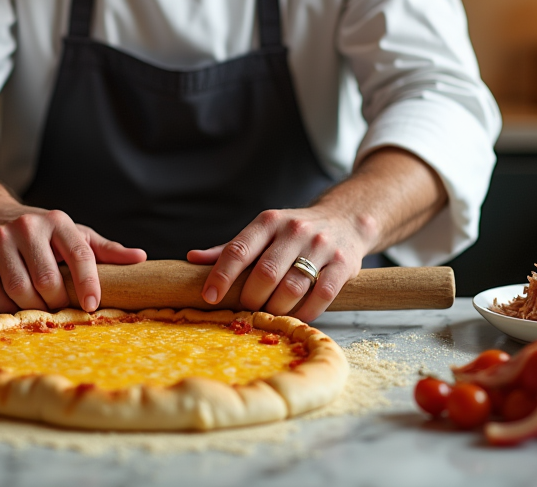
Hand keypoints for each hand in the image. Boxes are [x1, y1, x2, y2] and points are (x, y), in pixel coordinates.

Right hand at [0, 205, 146, 313]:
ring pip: (19, 289)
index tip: (92, 306)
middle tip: (58, 308)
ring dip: (31, 307)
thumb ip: (103, 249)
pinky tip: (13, 303)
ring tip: (37, 306)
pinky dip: (5, 306)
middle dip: (56, 302)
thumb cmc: (39, 231)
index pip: (79, 255)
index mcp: (57, 221)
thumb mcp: (72, 233)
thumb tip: (140, 258)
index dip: (89, 284)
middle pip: (47, 280)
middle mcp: (27, 227)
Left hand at [187, 207, 370, 321]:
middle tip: (246, 309)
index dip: (222, 275)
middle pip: (265, 273)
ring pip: (292, 288)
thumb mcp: (262, 232)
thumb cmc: (293, 232)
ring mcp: (321, 246)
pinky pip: (321, 295)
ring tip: (269, 314)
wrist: (345, 220)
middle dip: (251, 298)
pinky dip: (305, 312)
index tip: (209, 297)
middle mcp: (294, 230)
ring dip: (276, 309)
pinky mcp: (343, 264)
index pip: (239, 249)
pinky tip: (296, 316)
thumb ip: (230, 248)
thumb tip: (191, 259)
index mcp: (268, 221)